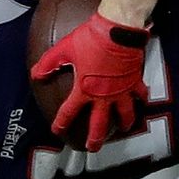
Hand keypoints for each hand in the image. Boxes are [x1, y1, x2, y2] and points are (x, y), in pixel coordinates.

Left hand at [30, 12, 149, 151]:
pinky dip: (142, 100)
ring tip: (123, 128)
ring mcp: (122, 91)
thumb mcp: (65, 49)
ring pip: (125, 114)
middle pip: (99, 124)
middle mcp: (104, 96)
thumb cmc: (91, 39)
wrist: (117, 30)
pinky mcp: (134, 82)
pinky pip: (140, 95)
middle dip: (95, 139)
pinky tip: (142, 102)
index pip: (69, 112)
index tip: (57, 131)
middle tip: (92, 148)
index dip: (61, 123)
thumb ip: (49, 63)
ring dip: (123, 123)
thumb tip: (36, 75)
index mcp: (84, 90)